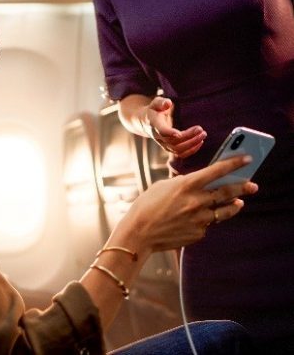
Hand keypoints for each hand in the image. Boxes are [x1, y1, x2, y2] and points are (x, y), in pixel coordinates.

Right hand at [116, 154, 257, 254]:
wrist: (140, 232)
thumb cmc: (148, 205)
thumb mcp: (163, 186)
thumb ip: (183, 183)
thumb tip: (198, 182)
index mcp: (186, 185)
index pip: (216, 171)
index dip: (233, 164)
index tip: (246, 159)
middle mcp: (196, 201)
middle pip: (227, 192)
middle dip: (242, 187)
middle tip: (253, 185)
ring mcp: (200, 219)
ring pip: (224, 211)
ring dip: (233, 205)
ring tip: (239, 202)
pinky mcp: (199, 233)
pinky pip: (209, 223)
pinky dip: (208, 218)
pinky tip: (203, 217)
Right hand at [143, 97, 205, 158]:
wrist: (147, 123)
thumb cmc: (154, 111)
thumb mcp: (155, 103)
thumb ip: (161, 102)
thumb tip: (168, 103)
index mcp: (154, 124)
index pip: (161, 131)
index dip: (169, 133)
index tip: (179, 133)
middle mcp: (158, 136)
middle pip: (173, 142)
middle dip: (188, 137)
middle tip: (201, 130)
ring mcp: (163, 144)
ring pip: (178, 149)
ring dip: (192, 144)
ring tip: (203, 135)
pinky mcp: (169, 148)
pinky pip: (180, 153)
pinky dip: (191, 150)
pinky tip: (200, 142)